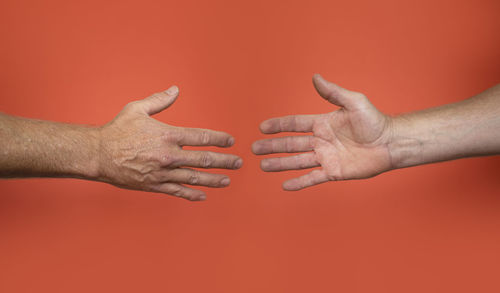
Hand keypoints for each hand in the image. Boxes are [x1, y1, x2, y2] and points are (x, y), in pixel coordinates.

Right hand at [98, 86, 241, 200]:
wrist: (97, 154)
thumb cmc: (117, 130)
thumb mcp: (137, 109)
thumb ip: (159, 100)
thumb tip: (176, 89)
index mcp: (167, 135)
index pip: (202, 137)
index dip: (220, 139)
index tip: (231, 141)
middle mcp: (169, 156)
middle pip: (204, 160)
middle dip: (225, 162)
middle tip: (239, 163)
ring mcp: (162, 173)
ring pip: (194, 178)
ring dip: (214, 180)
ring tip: (228, 180)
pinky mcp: (154, 185)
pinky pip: (177, 191)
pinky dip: (191, 194)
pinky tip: (203, 195)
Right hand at [252, 74, 393, 190]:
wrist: (390, 143)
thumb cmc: (374, 121)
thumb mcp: (353, 102)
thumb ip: (332, 92)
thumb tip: (315, 77)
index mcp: (322, 123)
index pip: (294, 124)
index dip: (278, 125)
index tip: (262, 127)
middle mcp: (320, 141)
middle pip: (290, 144)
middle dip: (272, 146)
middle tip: (254, 149)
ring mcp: (325, 157)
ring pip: (297, 161)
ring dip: (280, 164)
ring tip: (263, 166)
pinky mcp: (334, 172)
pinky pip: (312, 177)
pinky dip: (299, 182)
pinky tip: (285, 185)